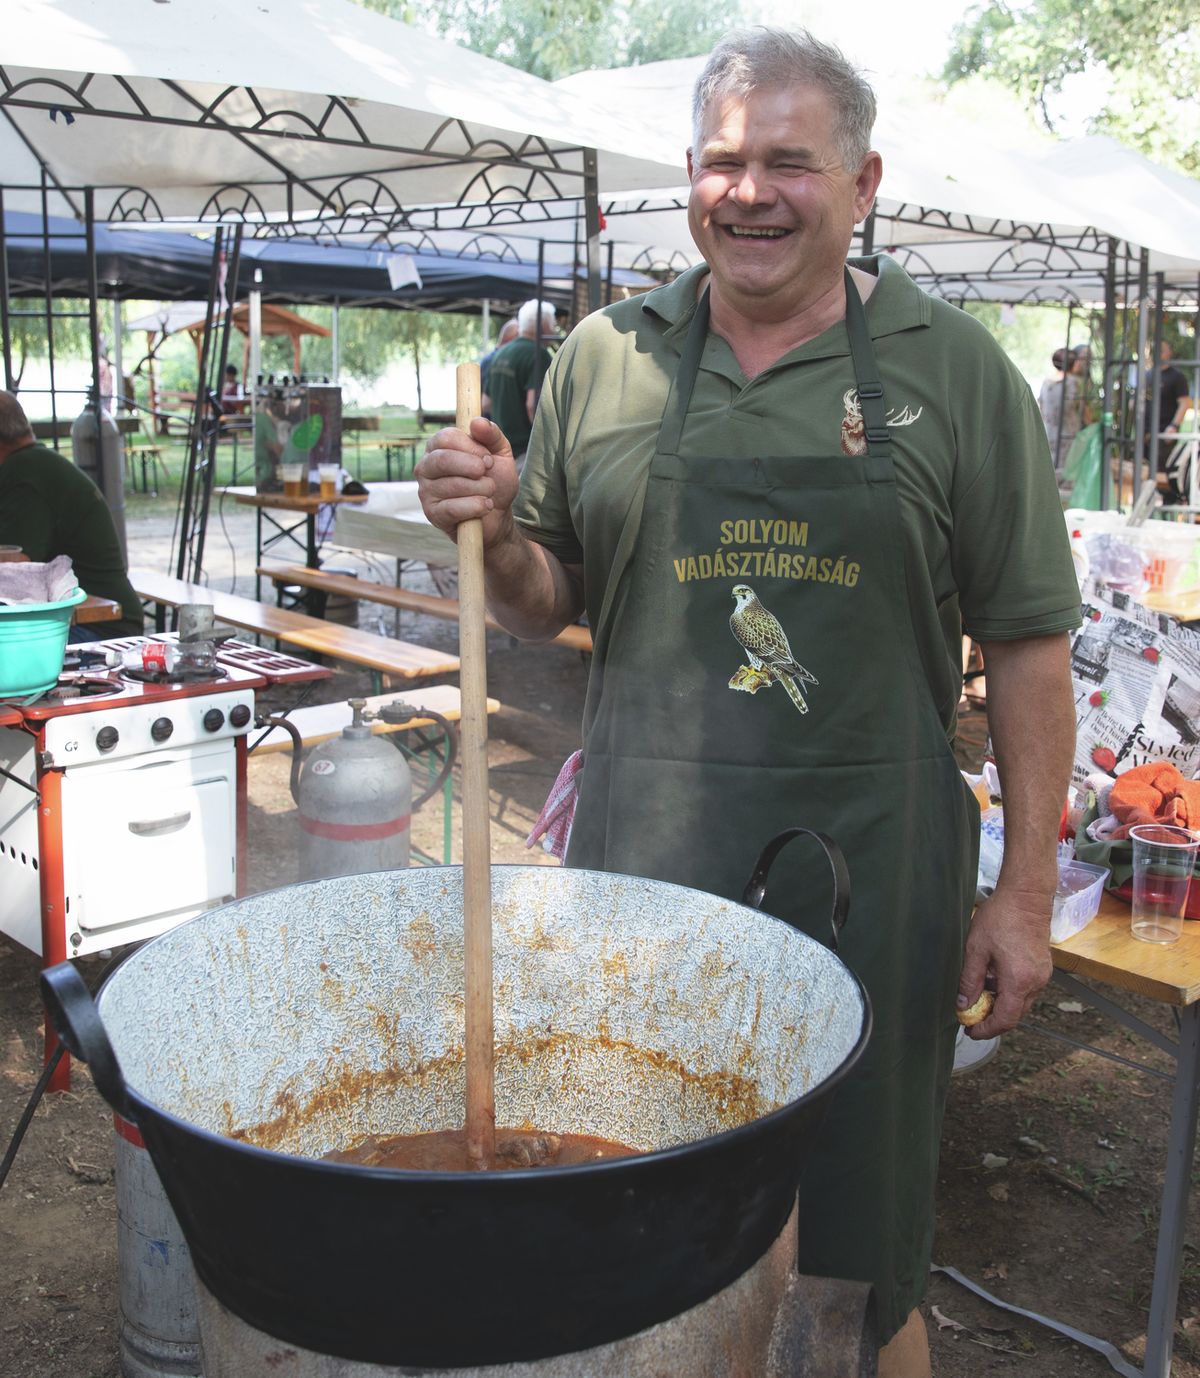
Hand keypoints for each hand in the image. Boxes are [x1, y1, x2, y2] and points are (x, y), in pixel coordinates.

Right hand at [415, 418, 520, 549]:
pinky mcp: (432, 514)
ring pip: (453, 485)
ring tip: (489, 492)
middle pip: (443, 459)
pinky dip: (476, 507)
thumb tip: (477, 422)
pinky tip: (485, 506)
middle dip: (474, 467)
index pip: (446, 437)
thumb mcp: (500, 453)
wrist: (498, 515)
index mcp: (438, 447)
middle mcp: (426, 467)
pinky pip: (453, 508)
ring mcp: (425, 491)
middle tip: (488, 474)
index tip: (488, 458)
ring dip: (481, 489)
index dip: (471, 447)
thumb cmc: (495, 480)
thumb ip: (491, 434)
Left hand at [956, 884, 1052, 1038]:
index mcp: (1019, 981)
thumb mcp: (976, 949)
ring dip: (1000, 1004)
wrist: (1026, 897)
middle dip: (992, 1020)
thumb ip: (970, 980)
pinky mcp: (1043, 967)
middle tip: (970, 1017)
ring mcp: (1042, 975)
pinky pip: (1025, 989)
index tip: (970, 1031)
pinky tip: (991, 980)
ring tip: (977, 996)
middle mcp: (1036, 982)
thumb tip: (963, 1005)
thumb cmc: (1000, 918)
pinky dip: (1009, 992)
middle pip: (1014, 1014)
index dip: (986, 1030)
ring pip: (1020, 1002)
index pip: (1005, 1019)